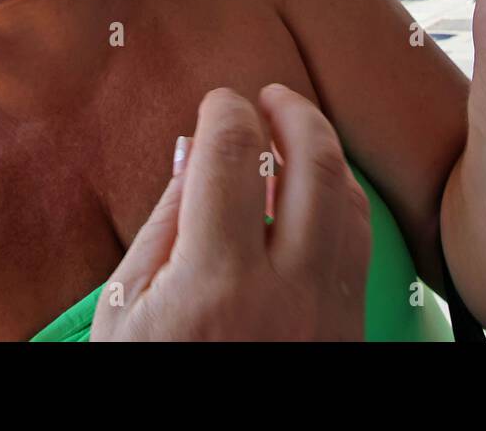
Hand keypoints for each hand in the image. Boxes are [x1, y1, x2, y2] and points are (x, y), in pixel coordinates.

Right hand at [90, 85, 370, 340]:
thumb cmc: (148, 386)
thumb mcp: (126, 313)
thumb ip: (163, 228)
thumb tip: (195, 157)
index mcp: (215, 284)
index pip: (234, 158)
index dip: (226, 112)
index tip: (219, 103)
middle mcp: (286, 295)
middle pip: (314, 166)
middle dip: (294, 113)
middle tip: (270, 98)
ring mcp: (328, 319)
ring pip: (350, 204)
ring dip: (326, 155)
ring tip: (296, 136)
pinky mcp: (349, 338)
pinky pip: (359, 250)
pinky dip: (341, 206)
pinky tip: (315, 196)